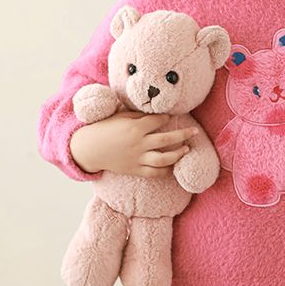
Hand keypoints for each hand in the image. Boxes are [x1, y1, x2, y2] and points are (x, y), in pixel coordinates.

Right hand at [70, 111, 198, 177]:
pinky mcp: (135, 170)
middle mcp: (139, 143)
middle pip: (167, 139)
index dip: (167, 117)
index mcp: (135, 127)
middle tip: (195, 131)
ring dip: (178, 154)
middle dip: (183, 134)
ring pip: (164, 159)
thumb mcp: (120, 115)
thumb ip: (138, 115)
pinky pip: (154, 172)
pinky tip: (173, 166)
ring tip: (187, 149)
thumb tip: (156, 112)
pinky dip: (165, 170)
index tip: (173, 115)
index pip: (158, 120)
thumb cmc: (104, 127)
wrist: (89, 148)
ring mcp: (137, 158)